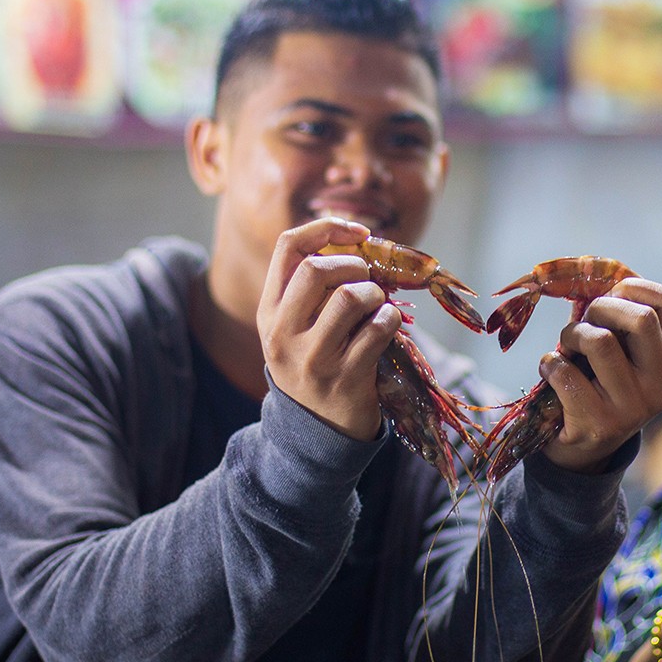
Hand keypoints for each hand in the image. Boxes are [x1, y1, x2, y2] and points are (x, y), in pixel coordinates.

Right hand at [257, 217, 402, 440]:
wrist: (317, 432)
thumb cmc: (316, 365)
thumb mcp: (296, 329)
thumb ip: (312, 291)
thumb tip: (360, 242)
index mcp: (269, 313)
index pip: (288, 248)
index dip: (326, 228)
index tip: (358, 232)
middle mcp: (283, 334)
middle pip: (316, 269)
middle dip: (353, 265)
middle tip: (367, 279)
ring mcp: (312, 358)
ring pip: (349, 297)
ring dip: (374, 294)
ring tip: (377, 306)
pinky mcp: (345, 378)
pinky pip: (378, 329)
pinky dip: (391, 320)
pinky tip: (388, 327)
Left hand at [539, 277, 661, 473]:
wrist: (582, 452)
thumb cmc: (596, 387)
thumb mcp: (616, 353)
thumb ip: (611, 318)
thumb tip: (590, 275)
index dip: (633, 287)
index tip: (609, 296)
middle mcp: (660, 386)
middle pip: (641, 319)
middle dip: (601, 308)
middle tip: (583, 321)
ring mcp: (632, 409)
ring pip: (599, 341)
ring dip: (570, 336)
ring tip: (565, 349)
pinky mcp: (599, 425)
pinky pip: (565, 372)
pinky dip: (549, 363)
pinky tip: (550, 373)